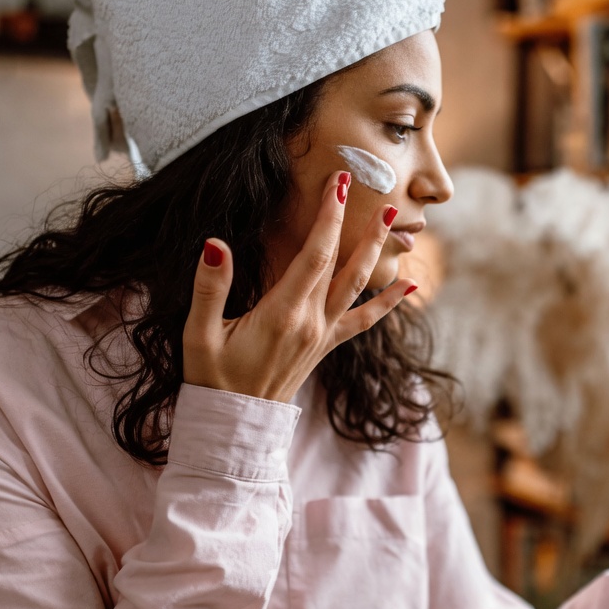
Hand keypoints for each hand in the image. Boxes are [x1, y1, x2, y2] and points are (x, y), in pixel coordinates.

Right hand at [182, 170, 416, 402]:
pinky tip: (409, 286)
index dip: (328, 217)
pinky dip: (388, 303)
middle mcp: (310, 323)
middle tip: (375, 190)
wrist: (233, 424)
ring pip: (358, 287)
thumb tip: (216, 244)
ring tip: (393, 221)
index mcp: (283, 313)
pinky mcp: (325, 346)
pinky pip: (364, 321)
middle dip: (357, 224)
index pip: (314, 255)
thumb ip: (210, 288)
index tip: (337, 184)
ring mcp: (322, 335)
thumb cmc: (212, 377)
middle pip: (342, 264)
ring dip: (376, 252)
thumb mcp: (199, 334)